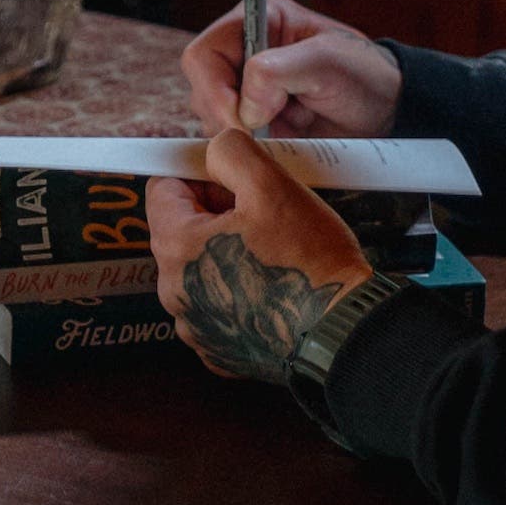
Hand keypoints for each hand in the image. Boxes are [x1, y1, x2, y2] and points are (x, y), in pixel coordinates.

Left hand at [146, 129, 374, 382]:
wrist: (343, 333)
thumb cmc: (309, 261)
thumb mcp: (272, 185)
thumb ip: (231, 154)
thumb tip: (214, 153)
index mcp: (177, 249)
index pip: (162, 189)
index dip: (199, 174)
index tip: (234, 177)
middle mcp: (174, 294)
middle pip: (182, 231)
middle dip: (216, 214)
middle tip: (264, 212)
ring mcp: (196, 328)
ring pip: (201, 270)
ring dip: (228, 253)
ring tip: (274, 251)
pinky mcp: (220, 352)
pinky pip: (219, 307)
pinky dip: (239, 292)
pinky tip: (274, 287)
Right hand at [180, 0, 401, 136]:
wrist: (385, 112)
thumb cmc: (363, 75)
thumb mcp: (327, 61)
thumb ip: (279, 71)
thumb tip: (246, 103)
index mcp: (257, 23)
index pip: (204, 54)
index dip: (214, 88)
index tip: (242, 117)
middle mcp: (244, 55)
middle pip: (201, 89)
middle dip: (228, 116)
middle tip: (266, 130)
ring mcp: (246, 91)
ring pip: (211, 120)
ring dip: (241, 135)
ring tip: (285, 131)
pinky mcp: (253, 123)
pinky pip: (231, 142)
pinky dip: (249, 149)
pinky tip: (280, 144)